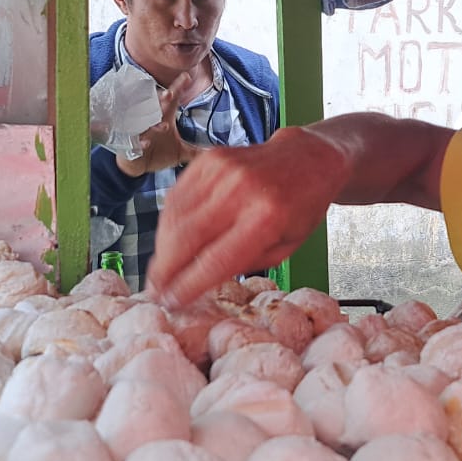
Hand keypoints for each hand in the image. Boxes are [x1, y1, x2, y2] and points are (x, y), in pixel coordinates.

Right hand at [115, 72, 201, 175]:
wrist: (138, 165)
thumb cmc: (159, 153)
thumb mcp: (180, 152)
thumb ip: (196, 151)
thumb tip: (216, 153)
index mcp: (163, 116)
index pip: (172, 99)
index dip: (178, 87)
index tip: (187, 77)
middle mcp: (151, 120)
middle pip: (156, 106)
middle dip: (162, 100)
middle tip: (170, 95)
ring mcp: (140, 131)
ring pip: (145, 123)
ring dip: (154, 125)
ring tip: (164, 126)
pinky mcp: (130, 143)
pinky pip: (134, 141)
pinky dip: (140, 143)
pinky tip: (145, 144)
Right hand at [146, 126, 349, 307]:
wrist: (306, 158)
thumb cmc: (300, 208)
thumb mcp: (285, 248)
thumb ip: (243, 264)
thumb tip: (198, 281)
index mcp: (266, 218)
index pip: (214, 260)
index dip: (187, 285)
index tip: (171, 302)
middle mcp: (240, 190)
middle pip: (186, 238)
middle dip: (164, 270)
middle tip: (155, 290)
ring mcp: (222, 171)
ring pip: (175, 217)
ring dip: (162, 248)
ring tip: (161, 269)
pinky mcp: (209, 159)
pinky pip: (177, 196)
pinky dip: (168, 222)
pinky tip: (170, 240)